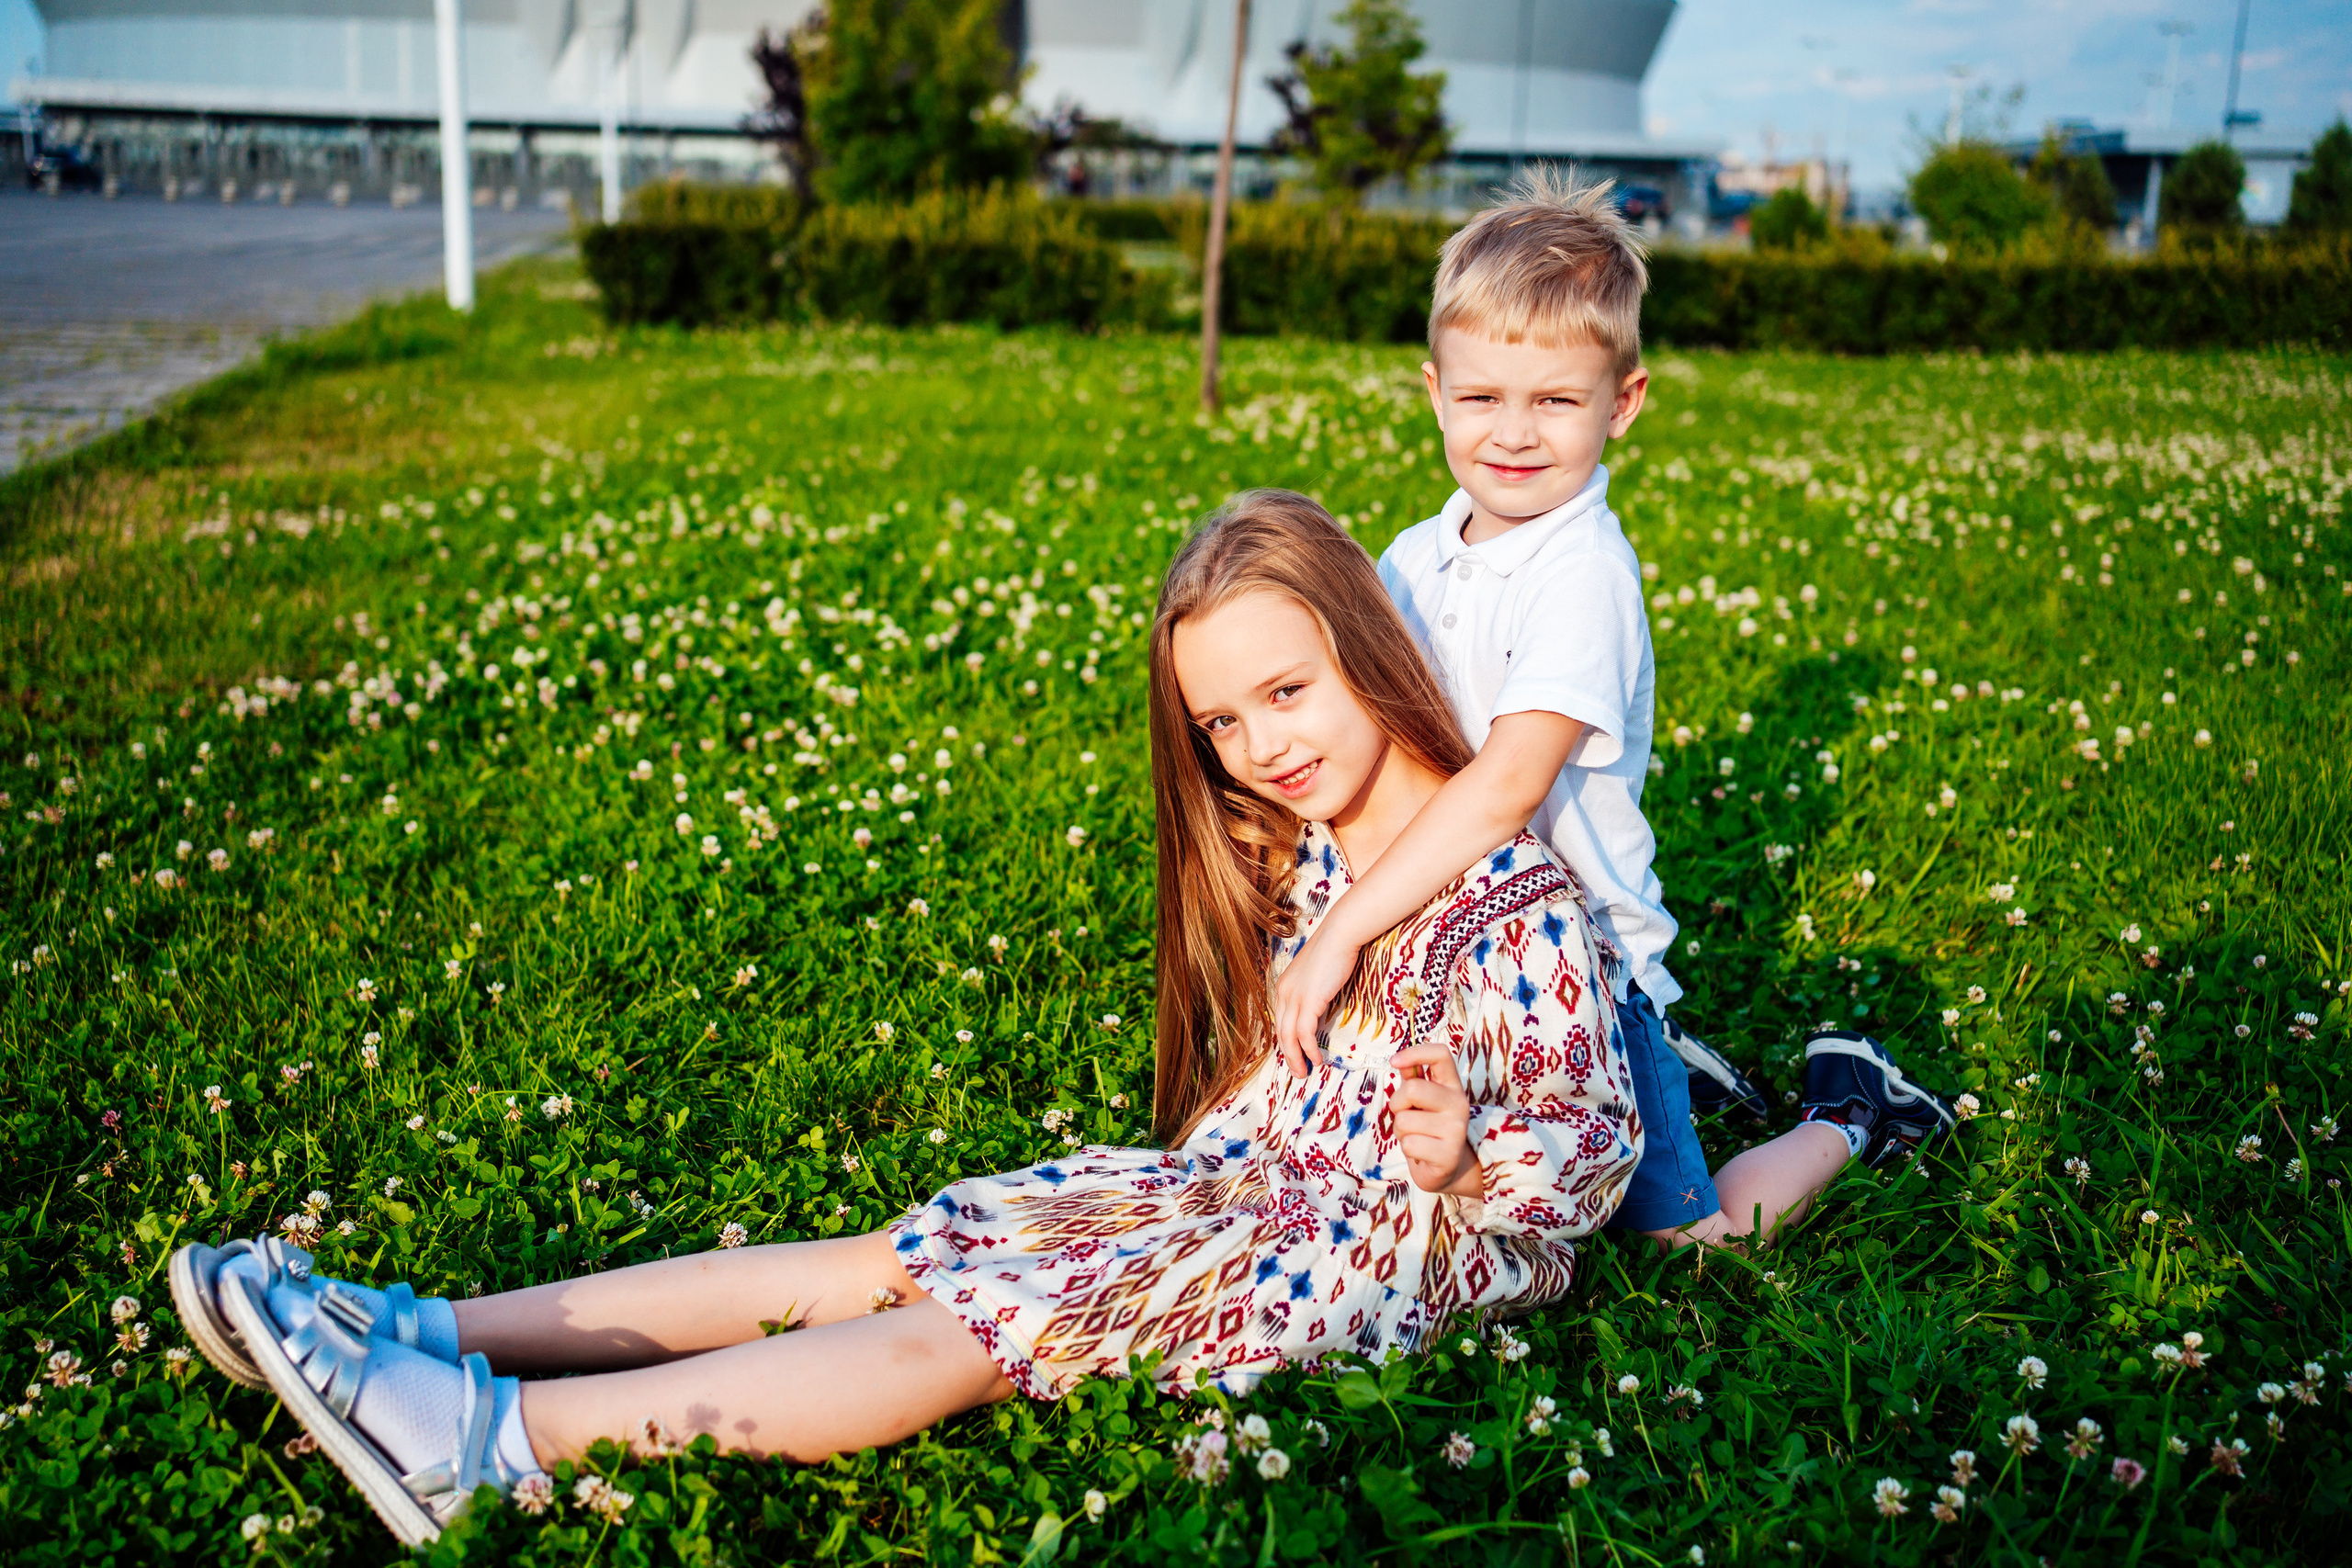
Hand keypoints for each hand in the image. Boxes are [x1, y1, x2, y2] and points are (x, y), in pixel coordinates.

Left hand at [1271, 925, 1354, 1075]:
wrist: (1340, 934)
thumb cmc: (1334, 950)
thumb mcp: (1317, 972)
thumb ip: (1313, 989)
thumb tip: (1320, 1003)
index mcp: (1284, 986)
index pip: (1280, 1020)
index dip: (1285, 1040)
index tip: (1293, 1055)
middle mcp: (1284, 992)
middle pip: (1280, 1031)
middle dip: (1287, 1055)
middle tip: (1297, 1071)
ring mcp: (1294, 997)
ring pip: (1288, 1036)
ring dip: (1296, 1058)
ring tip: (1304, 1072)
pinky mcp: (1308, 1001)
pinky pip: (1304, 1033)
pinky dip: (1309, 1049)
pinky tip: (1317, 1058)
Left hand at [1389, 1043, 1481, 1197]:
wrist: (1448, 1168)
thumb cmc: (1428, 1128)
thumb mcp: (1421, 1101)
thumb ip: (1413, 1079)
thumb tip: (1400, 1061)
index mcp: (1452, 1086)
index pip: (1441, 1054)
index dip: (1415, 1052)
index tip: (1395, 1061)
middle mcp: (1459, 1104)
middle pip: (1413, 1089)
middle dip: (1398, 1103)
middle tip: (1407, 1115)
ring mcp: (1456, 1130)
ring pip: (1404, 1120)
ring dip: (1401, 1131)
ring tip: (1417, 1136)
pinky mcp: (1449, 1155)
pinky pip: (1409, 1144)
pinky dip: (1407, 1149)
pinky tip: (1421, 1152)